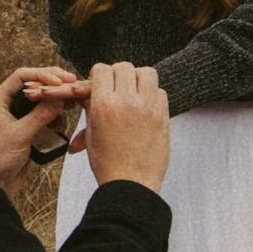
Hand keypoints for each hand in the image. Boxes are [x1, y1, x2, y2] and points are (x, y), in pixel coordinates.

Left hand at [0, 67, 82, 198]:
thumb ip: (39, 116)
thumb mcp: (19, 135)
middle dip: (53, 85)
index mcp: (0, 100)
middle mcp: (9, 105)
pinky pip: (45, 117)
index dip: (42, 74)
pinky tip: (58, 126)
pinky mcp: (28, 129)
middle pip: (34, 85)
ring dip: (55, 103)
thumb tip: (58, 98)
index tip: (60, 80)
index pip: (22, 76)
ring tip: (69, 107)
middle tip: (72, 84)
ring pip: (42, 101)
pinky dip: (54, 119)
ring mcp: (19, 117)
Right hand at [74, 61, 169, 192]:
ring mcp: (147, 107)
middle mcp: (126, 101)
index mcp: (103, 105)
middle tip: (118, 87)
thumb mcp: (92, 134)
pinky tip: (146, 107)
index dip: (100, 74)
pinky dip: (153, 95)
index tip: (101, 83)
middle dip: (119, 74)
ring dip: (139, 78)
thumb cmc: (108, 163)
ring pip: (147, 73)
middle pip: (124, 67)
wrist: (131, 185)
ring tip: (135, 92)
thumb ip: (92, 109)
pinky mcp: (162, 116)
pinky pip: (160, 91)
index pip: (103, 69)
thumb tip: (90, 93)